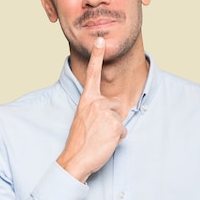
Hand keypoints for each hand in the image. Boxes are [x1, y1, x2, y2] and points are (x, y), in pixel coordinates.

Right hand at [57, 37, 126, 181]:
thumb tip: (110, 113)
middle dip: (111, 119)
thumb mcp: (83, 120)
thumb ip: (95, 111)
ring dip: (114, 131)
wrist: (75, 159)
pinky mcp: (116, 124)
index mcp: (86, 100)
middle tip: (96, 132)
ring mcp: (106, 113)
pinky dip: (117, 139)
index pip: (93, 74)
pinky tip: (105, 143)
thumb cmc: (79, 143)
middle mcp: (97, 103)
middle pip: (116, 105)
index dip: (97, 56)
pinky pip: (123, 131)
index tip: (101, 40)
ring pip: (120, 119)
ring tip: (100, 138)